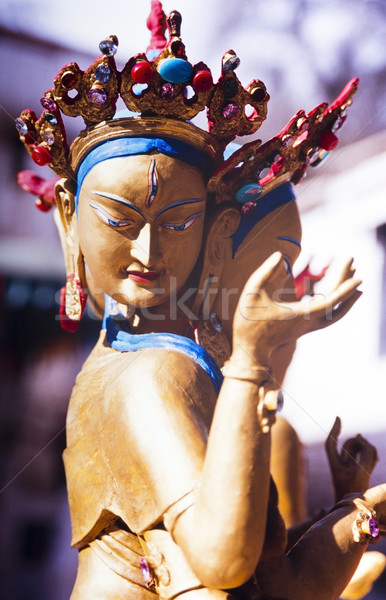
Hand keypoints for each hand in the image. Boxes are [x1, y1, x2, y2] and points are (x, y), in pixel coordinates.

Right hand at [232, 252, 361, 365]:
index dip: (344, 289)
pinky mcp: (303, 328)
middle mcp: (308, 322)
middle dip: (345, 283)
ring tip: (354, 281)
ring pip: (334, 313)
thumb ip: (265, 272)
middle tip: (353, 264)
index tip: (358, 278)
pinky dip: (335, 305)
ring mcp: (307, 327)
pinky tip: (332, 293)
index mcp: (300, 314)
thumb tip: (280, 256)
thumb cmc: (249, 322)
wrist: (249, 349)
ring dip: (345, 297)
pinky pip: (326, 316)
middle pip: (336, 303)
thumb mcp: (252, 293)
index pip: (330, 301)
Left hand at [326, 417, 378, 501]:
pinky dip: (371, 456)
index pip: (331, 443)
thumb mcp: (360, 473)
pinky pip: (366, 456)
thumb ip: (367, 456)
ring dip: (368, 450)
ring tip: (373, 461)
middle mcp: (342, 463)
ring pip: (360, 449)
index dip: (334, 430)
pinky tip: (375, 460)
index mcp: (335, 464)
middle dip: (360, 444)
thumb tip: (368, 444)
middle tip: (368, 452)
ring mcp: (351, 467)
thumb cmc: (354, 494)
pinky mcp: (360, 471)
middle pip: (351, 444)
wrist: (356, 511)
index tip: (338, 418)